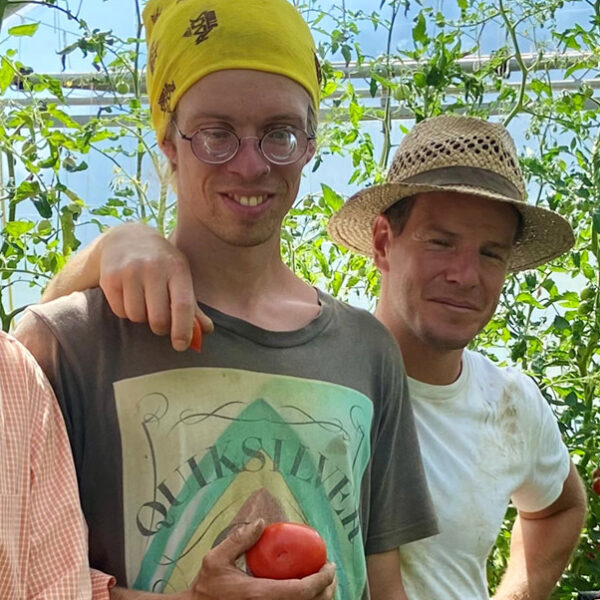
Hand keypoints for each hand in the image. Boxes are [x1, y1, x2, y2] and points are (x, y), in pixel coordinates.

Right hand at [97, 223, 212, 350]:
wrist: (128, 238)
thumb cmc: (162, 264)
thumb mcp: (181, 277)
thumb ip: (193, 306)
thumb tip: (206, 331)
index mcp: (177, 269)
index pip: (182, 305)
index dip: (183, 329)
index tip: (181, 345)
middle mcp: (153, 268)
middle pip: (158, 317)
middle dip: (161, 327)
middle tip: (161, 322)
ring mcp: (130, 272)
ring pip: (137, 317)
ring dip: (142, 319)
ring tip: (145, 304)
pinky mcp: (110, 278)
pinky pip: (120, 311)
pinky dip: (126, 312)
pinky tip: (130, 297)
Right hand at [191, 520, 336, 599]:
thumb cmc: (206, 587)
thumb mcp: (216, 559)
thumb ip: (239, 540)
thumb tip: (262, 522)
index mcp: (260, 595)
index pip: (302, 591)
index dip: (322, 579)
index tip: (330, 565)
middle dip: (327, 589)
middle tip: (330, 572)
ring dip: (320, 598)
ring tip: (323, 582)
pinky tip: (307, 592)